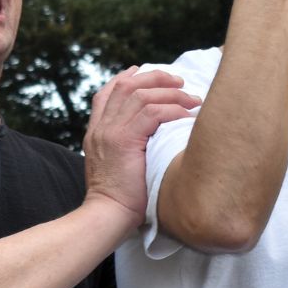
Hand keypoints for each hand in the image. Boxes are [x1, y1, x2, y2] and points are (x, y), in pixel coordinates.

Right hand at [83, 68, 199, 224]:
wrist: (107, 216)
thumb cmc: (119, 201)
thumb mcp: (117, 167)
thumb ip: (126, 148)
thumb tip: (152, 140)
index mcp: (96, 132)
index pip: (108, 93)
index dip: (127, 78)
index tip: (144, 71)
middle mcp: (101, 127)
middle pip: (126, 86)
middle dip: (155, 78)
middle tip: (179, 81)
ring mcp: (110, 132)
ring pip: (141, 95)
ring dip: (170, 93)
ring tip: (192, 99)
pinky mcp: (123, 140)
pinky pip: (151, 113)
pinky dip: (172, 110)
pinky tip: (186, 115)